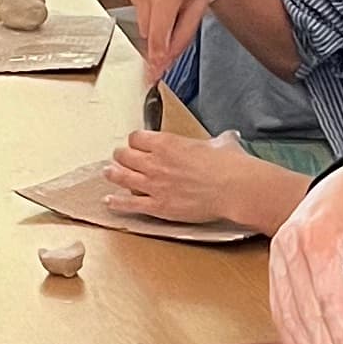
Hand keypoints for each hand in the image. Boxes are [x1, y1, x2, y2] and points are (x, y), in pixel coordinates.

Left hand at [103, 127, 290, 232]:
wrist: (234, 188)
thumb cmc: (230, 164)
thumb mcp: (222, 143)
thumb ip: (218, 141)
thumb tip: (228, 138)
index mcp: (167, 143)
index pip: (137, 137)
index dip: (136, 141)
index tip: (138, 144)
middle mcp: (155, 162)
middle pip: (124, 155)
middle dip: (122, 156)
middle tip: (122, 158)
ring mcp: (154, 185)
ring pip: (121, 177)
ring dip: (113, 174)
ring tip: (109, 173)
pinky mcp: (158, 206)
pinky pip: (129, 204)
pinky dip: (116, 203)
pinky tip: (109, 201)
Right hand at [119, 0, 235, 76]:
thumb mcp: (200, 1)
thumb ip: (182, 34)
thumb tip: (166, 59)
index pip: (156, 39)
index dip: (156, 60)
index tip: (152, 76)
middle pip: (147, 29)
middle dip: (162, 28)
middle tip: (181, 7)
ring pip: (140, 14)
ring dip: (155, 10)